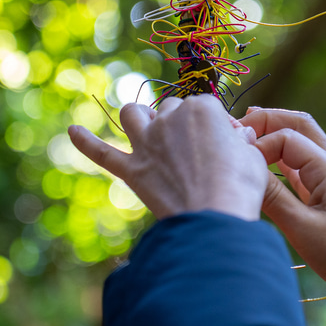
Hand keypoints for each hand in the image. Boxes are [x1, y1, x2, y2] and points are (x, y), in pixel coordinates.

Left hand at [68, 95, 266, 220]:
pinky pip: (102, 152)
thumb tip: (237, 137)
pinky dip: (86, 141)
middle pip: (170, 109)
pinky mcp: (133, 170)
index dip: (215, 125)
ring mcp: (147, 144)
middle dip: (181, 123)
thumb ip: (240, 141)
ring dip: (140, 116)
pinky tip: (72, 130)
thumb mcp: (252, 156)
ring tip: (148, 128)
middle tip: (197, 151)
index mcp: (201, 109)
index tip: (225, 145)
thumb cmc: (239, 186)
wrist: (214, 218)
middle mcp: (170, 119)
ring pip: (134, 115)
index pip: (205, 107)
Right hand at [241, 107, 325, 325]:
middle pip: (299, 124)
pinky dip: (281, 156)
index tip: (239, 161)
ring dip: (275, 133)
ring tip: (246, 131)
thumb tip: (244, 166)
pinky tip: (264, 158)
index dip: (260, 143)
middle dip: (269, 120)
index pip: (287, 137)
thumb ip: (272, 195)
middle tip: (238, 123)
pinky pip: (301, 163)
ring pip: (301, 140)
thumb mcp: (300, 227)